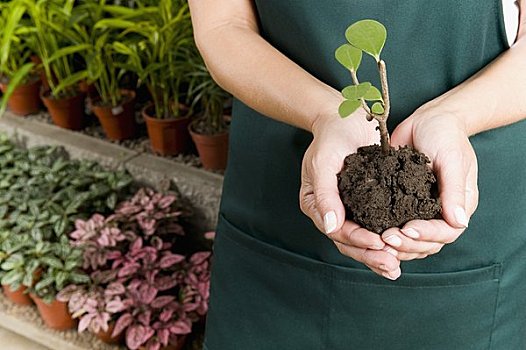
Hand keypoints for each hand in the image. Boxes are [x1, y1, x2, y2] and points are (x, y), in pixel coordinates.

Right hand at [300, 110, 400, 279]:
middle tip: (391, 266)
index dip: (356, 240)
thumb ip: (325, 194)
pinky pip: (375, 226)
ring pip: (361, 240)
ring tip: (396, 267)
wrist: (345, 117)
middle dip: (370, 256)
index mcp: (316, 204)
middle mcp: (331, 211)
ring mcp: (349, 208)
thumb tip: (330, 226)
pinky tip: (402, 251)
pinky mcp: (366, 203)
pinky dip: (386, 240)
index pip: (336, 230)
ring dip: (378, 255)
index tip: (378, 244)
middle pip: (348, 242)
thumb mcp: (323, 162)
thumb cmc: (331, 136)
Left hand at [381, 106, 478, 260]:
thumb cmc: (446, 134)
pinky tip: (371, 233)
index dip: (427, 236)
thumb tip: (459, 222)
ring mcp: (421, 210)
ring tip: (377, 240)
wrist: (428, 118)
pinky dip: (385, 232)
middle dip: (407, 244)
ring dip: (396, 245)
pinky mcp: (402, 203)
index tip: (407, 230)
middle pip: (427, 243)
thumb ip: (454, 190)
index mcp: (458, 204)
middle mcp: (440, 212)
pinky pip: (396, 225)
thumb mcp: (452, 158)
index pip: (446, 232)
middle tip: (386, 237)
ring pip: (411, 241)